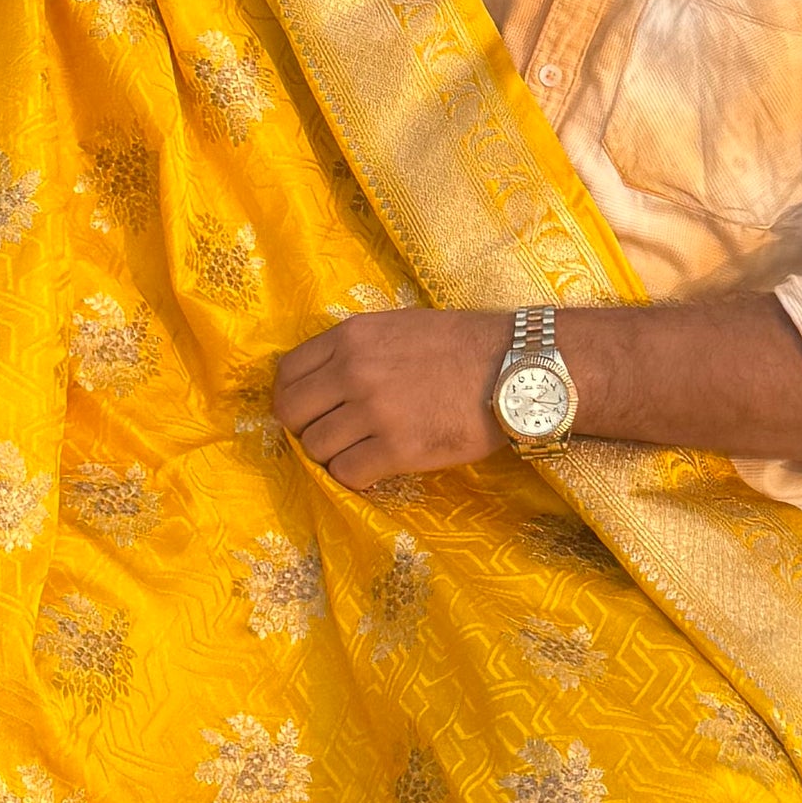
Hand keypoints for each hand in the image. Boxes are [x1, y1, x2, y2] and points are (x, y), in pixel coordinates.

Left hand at [273, 308, 508, 486]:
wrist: (514, 367)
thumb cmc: (461, 345)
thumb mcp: (396, 327)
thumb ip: (355, 349)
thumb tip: (320, 380)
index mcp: (350, 337)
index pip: (287, 373)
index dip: (293, 397)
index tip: (309, 409)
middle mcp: (353, 371)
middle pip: (293, 414)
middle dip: (306, 429)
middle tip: (332, 435)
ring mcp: (374, 411)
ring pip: (317, 448)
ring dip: (333, 455)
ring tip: (360, 450)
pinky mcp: (398, 448)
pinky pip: (348, 473)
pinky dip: (356, 476)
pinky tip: (376, 466)